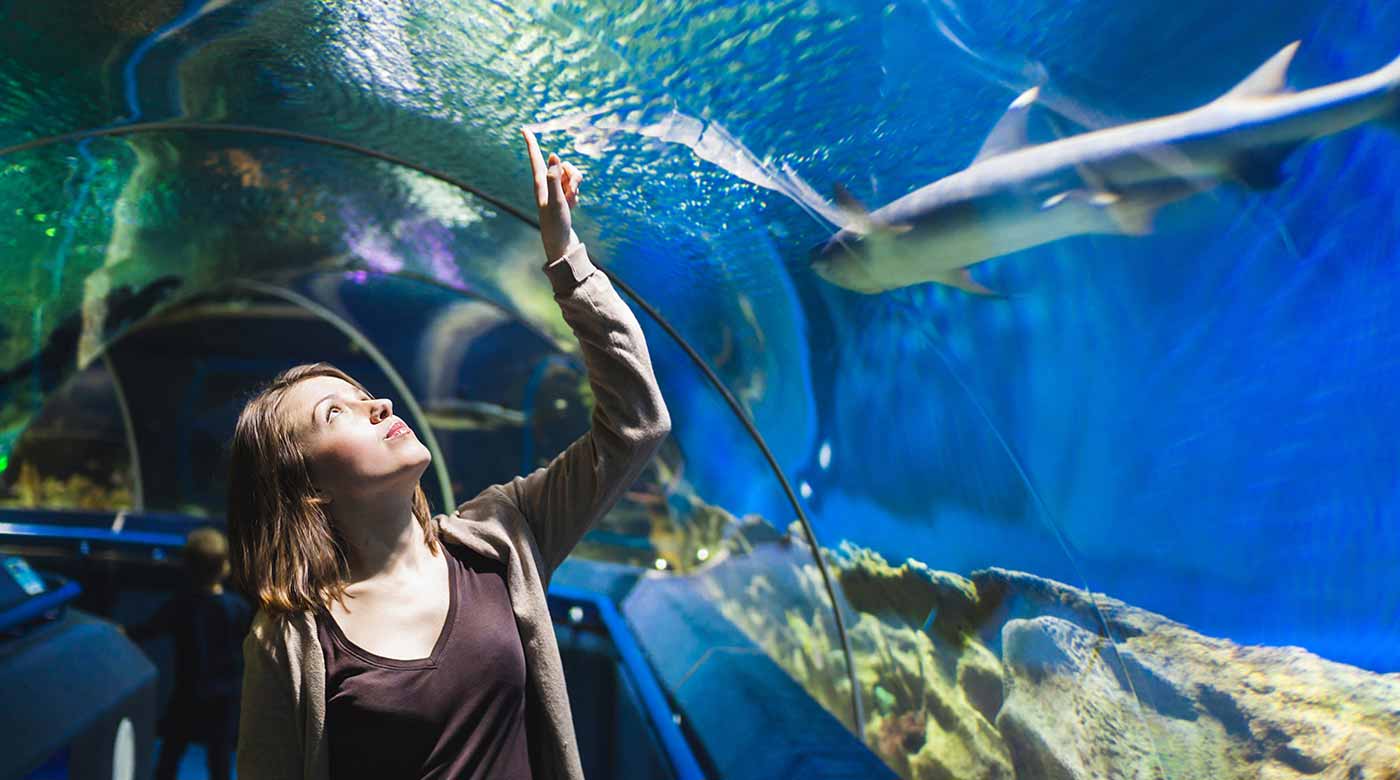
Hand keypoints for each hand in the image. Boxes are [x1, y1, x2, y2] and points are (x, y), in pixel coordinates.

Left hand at [522, 128, 583, 262]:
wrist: (561, 243)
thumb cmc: (556, 224)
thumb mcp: (556, 201)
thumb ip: (555, 178)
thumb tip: (553, 155)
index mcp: (540, 183)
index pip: (535, 158)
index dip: (531, 142)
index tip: (524, 128)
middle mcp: (547, 184)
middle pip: (563, 165)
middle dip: (572, 175)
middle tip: (569, 194)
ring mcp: (556, 190)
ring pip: (573, 175)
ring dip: (576, 188)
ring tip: (570, 203)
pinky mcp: (564, 197)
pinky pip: (575, 187)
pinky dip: (577, 196)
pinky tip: (571, 207)